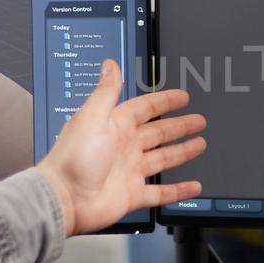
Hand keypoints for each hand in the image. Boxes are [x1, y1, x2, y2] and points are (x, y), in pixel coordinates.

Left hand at [37, 59, 205, 234]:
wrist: (64, 198)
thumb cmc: (72, 159)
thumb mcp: (91, 117)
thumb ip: (106, 90)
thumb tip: (110, 64)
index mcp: (114, 126)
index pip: (145, 108)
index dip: (164, 101)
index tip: (182, 96)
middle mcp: (123, 147)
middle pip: (158, 133)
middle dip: (180, 126)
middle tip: (198, 121)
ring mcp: (129, 171)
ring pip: (163, 159)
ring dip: (182, 152)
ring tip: (200, 144)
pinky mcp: (132, 195)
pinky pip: (161, 192)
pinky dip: (178, 190)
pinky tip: (192, 186)